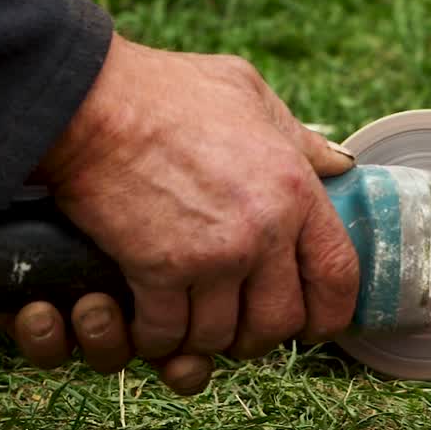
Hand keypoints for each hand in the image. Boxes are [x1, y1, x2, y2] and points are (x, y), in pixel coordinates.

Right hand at [0, 34, 359, 394]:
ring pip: (221, 335)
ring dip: (201, 336)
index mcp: (295, 189)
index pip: (338, 275)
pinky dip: (154, 336)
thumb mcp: (249, 95)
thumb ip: (299, 140)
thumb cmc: (165, 92)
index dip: (329, 312)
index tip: (312, 323)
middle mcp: (264, 230)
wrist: (90, 102)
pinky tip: (145, 318)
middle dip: (257, 333)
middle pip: (280, 321)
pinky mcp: (159, 272)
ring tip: (187, 318)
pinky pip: (166, 334)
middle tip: (235, 323)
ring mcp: (213, 255)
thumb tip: (340, 166)